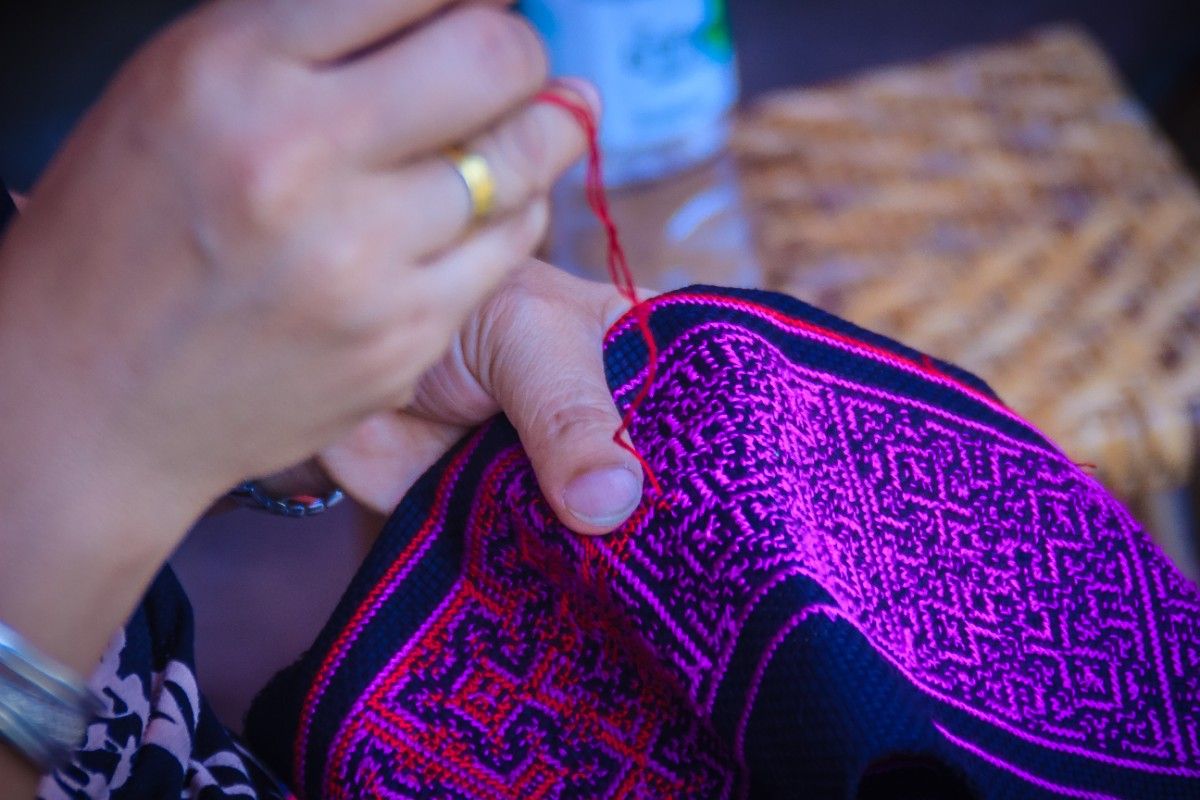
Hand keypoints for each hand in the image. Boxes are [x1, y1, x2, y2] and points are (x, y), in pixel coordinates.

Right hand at [0, 0, 594, 523]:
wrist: (91, 397)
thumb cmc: (126, 229)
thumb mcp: (184, 87)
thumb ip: (314, 38)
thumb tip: (453, 10)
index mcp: (231, 70)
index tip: (475, 10)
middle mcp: (299, 161)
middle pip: (495, 60)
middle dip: (517, 49)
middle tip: (503, 62)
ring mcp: (359, 264)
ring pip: (524, 160)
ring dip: (537, 129)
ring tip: (519, 123)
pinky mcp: (400, 342)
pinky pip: (509, 247)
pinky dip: (513, 211)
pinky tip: (484, 205)